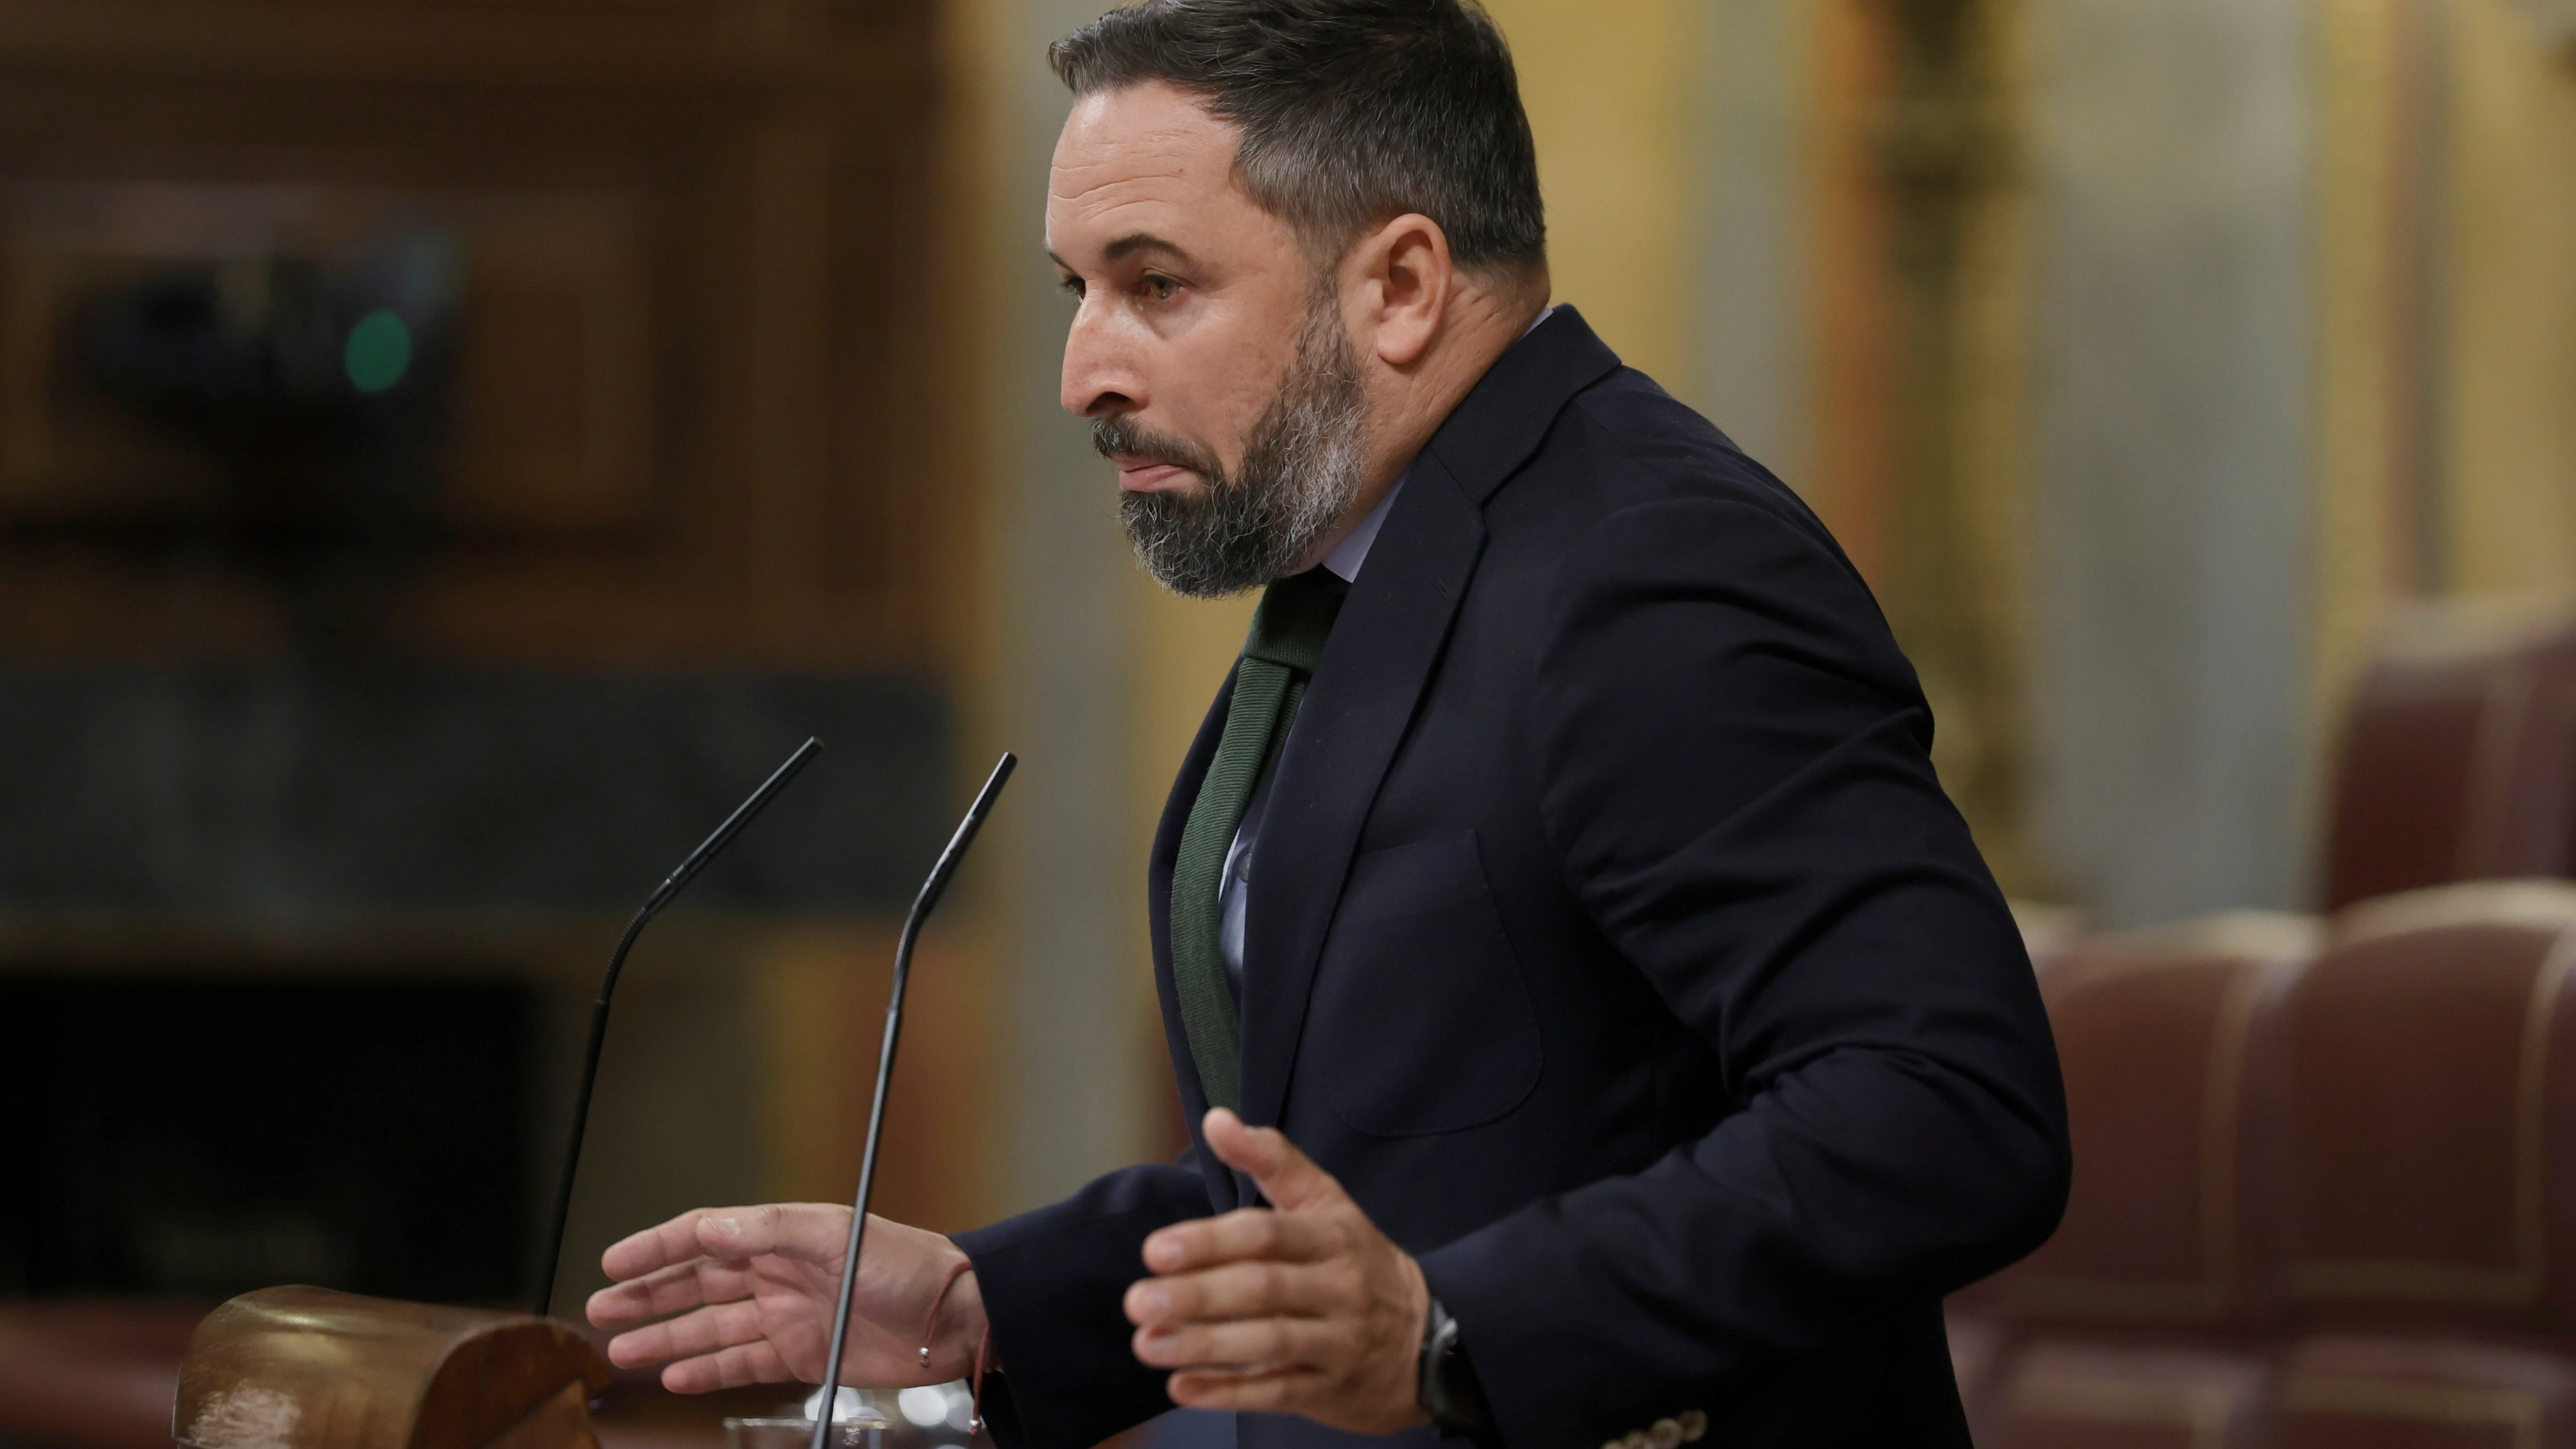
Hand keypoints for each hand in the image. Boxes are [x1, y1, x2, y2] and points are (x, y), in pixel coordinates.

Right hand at [586, 1205, 987, 1390]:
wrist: (958, 1318)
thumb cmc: (912, 1266)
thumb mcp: (840, 1234)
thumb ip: (770, 1229)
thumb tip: (711, 1226)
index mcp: (785, 1235)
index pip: (706, 1236)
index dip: (657, 1247)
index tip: (614, 1260)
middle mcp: (781, 1273)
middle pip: (698, 1283)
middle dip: (648, 1295)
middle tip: (600, 1309)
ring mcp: (789, 1315)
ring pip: (711, 1327)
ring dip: (666, 1338)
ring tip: (621, 1350)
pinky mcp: (804, 1354)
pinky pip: (743, 1362)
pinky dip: (707, 1370)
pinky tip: (676, 1375)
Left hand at [1123, 1110, 1431, 1432]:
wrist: (1428, 1340)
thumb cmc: (1358, 1261)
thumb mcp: (1325, 1201)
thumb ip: (1271, 1159)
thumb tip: (1217, 1120)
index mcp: (1332, 1236)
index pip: (1266, 1235)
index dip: (1210, 1242)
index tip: (1155, 1250)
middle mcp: (1338, 1288)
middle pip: (1263, 1289)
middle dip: (1197, 1296)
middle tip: (1138, 1301)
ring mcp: (1337, 1342)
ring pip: (1269, 1343)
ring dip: (1204, 1346)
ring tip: (1148, 1343)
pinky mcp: (1331, 1389)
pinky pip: (1277, 1392)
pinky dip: (1228, 1392)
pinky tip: (1182, 1388)